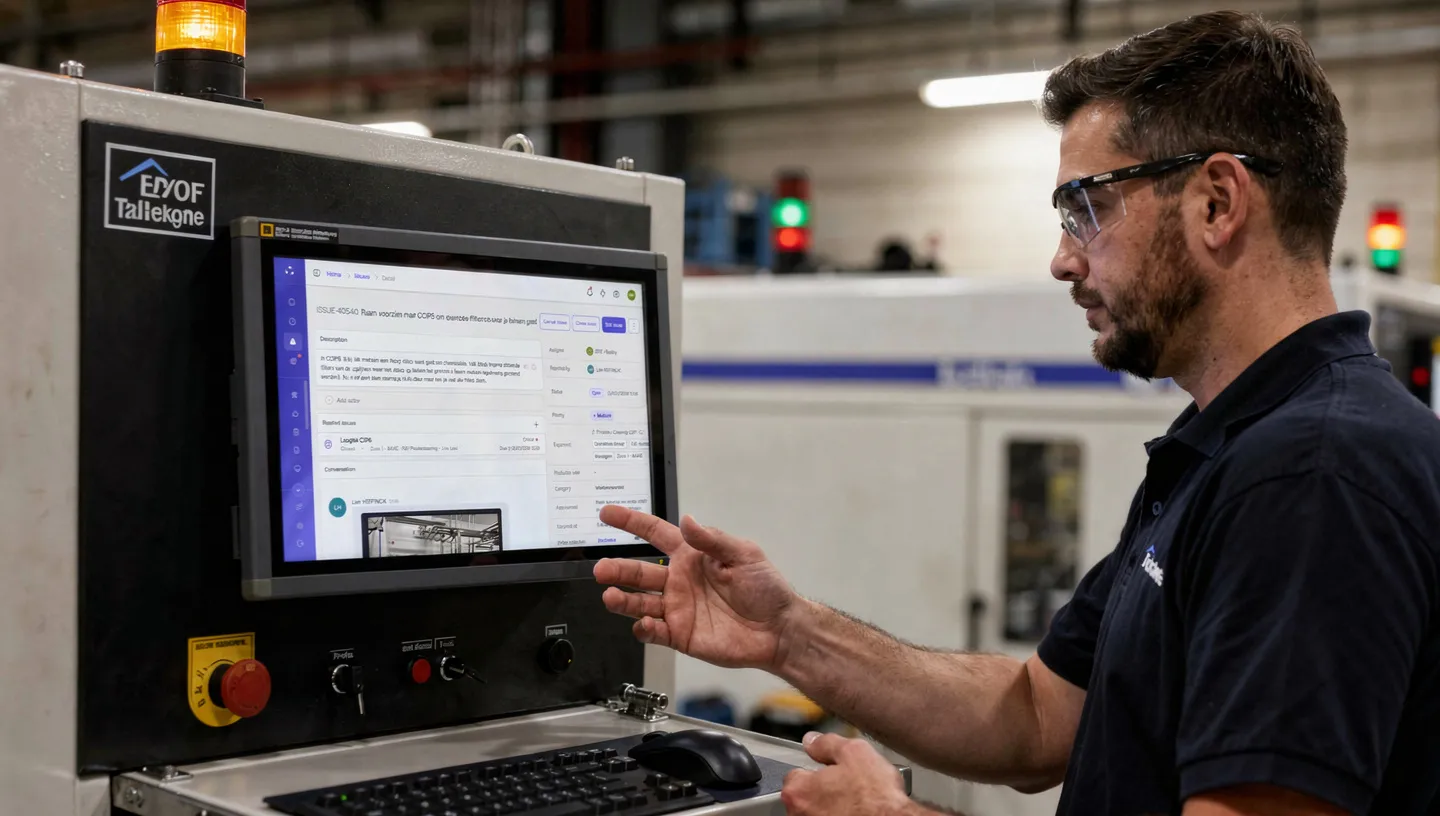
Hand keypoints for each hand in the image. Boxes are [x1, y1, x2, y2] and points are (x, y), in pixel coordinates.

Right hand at [594, 506, 802, 670]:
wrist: (778, 630)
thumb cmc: (766, 589)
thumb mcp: (743, 555)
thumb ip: (713, 540)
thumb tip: (688, 521)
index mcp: (692, 556)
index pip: (655, 534)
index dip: (631, 523)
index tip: (607, 514)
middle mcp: (679, 581)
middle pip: (639, 572)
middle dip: (617, 569)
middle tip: (601, 569)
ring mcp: (678, 609)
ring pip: (640, 602)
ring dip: (623, 599)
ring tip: (610, 597)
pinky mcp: (680, 635)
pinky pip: (654, 631)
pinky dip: (644, 628)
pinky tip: (642, 624)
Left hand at [782, 733, 913, 815]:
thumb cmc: (875, 798)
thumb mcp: (854, 752)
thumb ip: (827, 744)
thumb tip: (813, 741)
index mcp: (798, 790)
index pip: (796, 774)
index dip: (818, 770)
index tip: (832, 772)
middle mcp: (799, 815)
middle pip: (806, 796)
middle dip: (823, 790)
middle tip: (847, 787)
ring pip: (818, 812)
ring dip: (832, 808)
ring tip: (855, 804)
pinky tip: (857, 814)